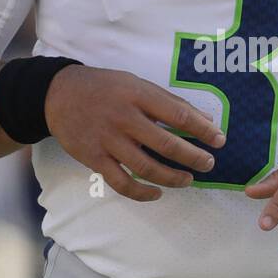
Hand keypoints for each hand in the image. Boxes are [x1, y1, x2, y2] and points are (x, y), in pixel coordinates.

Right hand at [44, 65, 224, 201]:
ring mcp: (108, 141)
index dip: (203, 130)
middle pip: (166, 144)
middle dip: (193, 157)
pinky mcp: (95, 159)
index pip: (179, 115)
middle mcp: (124, 118)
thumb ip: (168, 102)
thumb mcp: (136, 83)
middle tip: (208, 163)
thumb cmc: (104, 88)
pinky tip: (158, 193)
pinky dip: (142, 193)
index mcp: (138, 95)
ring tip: (188, 180)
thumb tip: (204, 119)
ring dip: (172, 177)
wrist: (58, 95)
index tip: (219, 140)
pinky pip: (122, 183)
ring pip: (146, 168)